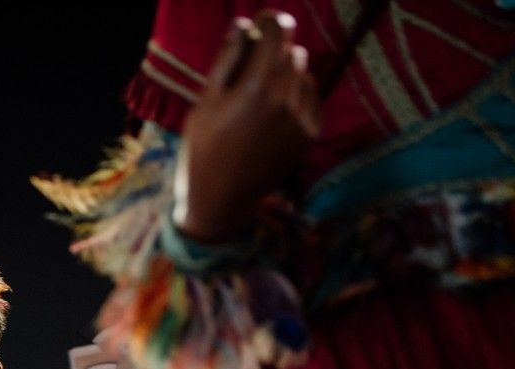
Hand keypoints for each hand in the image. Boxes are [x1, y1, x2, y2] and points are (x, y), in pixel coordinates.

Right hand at [174, 9, 320, 241]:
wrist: (220, 201)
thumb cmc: (203, 150)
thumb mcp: (205, 103)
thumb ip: (227, 61)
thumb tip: (242, 25)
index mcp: (257, 87)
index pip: (279, 31)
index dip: (270, 21)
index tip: (261, 21)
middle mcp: (286, 100)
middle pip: (291, 51)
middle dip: (274, 50)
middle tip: (252, 64)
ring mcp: (301, 120)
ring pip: (303, 74)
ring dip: (286, 73)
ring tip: (261, 93)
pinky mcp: (309, 136)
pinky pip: (311, 99)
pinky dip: (296, 95)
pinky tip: (274, 111)